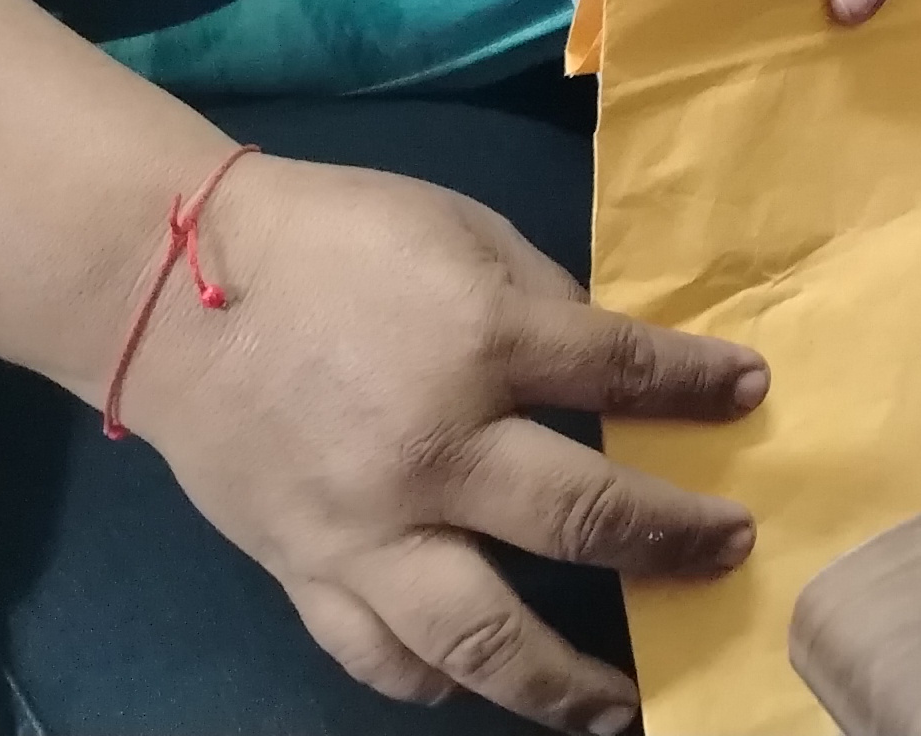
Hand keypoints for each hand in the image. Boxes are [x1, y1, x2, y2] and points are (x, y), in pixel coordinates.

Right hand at [122, 154, 765, 732]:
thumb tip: (612, 364)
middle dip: (671, 539)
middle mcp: (432, 454)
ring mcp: (364, 530)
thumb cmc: (334, 240)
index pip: (623, 373)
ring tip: (623, 708)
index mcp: (479, 344)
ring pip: (481, 636)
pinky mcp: (304, 572)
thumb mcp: (461, 232)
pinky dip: (435, 680)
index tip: (749, 395)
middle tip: (731, 550)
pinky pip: (380, 654)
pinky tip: (480, 687)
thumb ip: (541, 304)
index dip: (698, 386)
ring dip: (563, 681)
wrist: (171, 288)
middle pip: (580, 517)